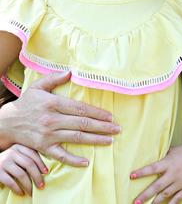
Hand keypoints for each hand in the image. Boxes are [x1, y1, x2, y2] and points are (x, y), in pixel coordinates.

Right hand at [0, 72, 119, 165]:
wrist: (7, 122)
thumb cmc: (26, 103)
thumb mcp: (37, 86)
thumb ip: (54, 78)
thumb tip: (71, 72)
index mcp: (53, 104)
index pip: (81, 109)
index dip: (97, 113)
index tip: (110, 116)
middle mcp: (52, 120)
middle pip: (82, 123)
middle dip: (102, 127)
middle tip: (117, 129)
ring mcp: (48, 135)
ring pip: (76, 137)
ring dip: (95, 140)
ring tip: (110, 140)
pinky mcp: (43, 147)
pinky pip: (60, 155)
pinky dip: (73, 160)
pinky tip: (86, 162)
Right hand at [0, 144, 46, 195]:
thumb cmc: (8, 161)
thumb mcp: (17, 155)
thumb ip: (28, 156)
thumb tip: (45, 170)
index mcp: (18, 147)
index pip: (33, 154)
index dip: (41, 164)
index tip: (46, 172)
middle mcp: (11, 153)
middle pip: (29, 164)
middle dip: (37, 176)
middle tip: (41, 186)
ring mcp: (4, 162)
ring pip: (21, 174)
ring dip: (28, 185)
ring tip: (32, 192)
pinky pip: (11, 182)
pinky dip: (17, 189)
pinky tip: (21, 193)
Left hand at [130, 141, 181, 203]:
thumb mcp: (175, 150)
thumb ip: (164, 157)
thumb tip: (153, 158)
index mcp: (170, 162)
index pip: (153, 168)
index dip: (142, 172)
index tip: (132, 176)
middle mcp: (175, 173)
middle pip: (157, 186)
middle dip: (145, 194)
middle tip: (136, 201)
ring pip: (166, 194)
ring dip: (155, 201)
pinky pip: (177, 198)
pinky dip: (170, 203)